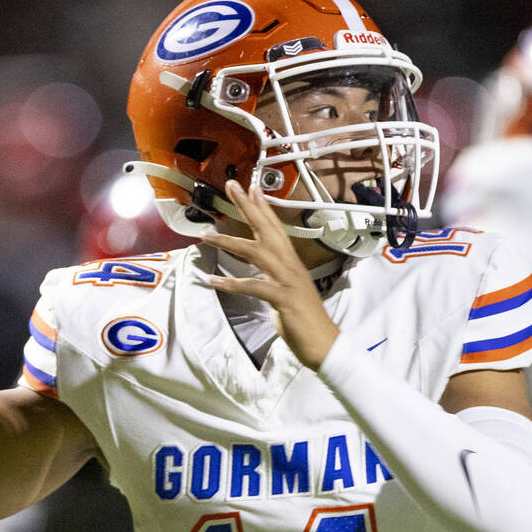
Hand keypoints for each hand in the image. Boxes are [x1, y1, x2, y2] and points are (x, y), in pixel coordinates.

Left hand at [199, 180, 338, 369]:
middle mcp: (290, 267)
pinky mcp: (283, 299)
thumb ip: (273, 279)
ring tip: (206, 234)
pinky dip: (232, 283)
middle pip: (267, 230)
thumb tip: (260, 275)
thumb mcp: (286, 293)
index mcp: (291, 264)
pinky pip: (253, 287)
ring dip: (230, 242)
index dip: (263, 207)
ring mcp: (288, 281)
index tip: (250, 187)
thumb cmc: (304, 321)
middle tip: (231, 186)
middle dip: (248, 207)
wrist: (324, 344)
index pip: (275, 228)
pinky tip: (212, 280)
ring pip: (257, 252)